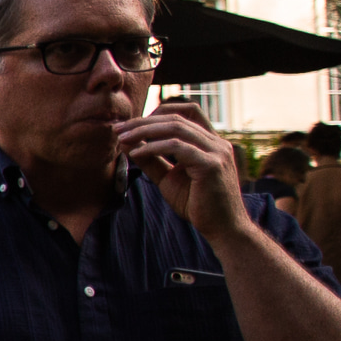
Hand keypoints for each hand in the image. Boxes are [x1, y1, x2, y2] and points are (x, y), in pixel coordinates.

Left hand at [119, 101, 249, 238]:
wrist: (222, 228)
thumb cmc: (197, 204)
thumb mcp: (168, 178)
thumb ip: (151, 160)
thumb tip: (127, 143)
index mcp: (210, 142)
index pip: (187, 112)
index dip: (158, 112)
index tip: (131, 125)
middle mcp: (217, 143)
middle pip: (176, 118)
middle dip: (143, 122)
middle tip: (118, 129)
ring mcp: (217, 152)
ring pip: (176, 128)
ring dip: (144, 131)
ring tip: (122, 139)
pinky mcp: (212, 165)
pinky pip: (178, 147)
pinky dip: (153, 147)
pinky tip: (136, 154)